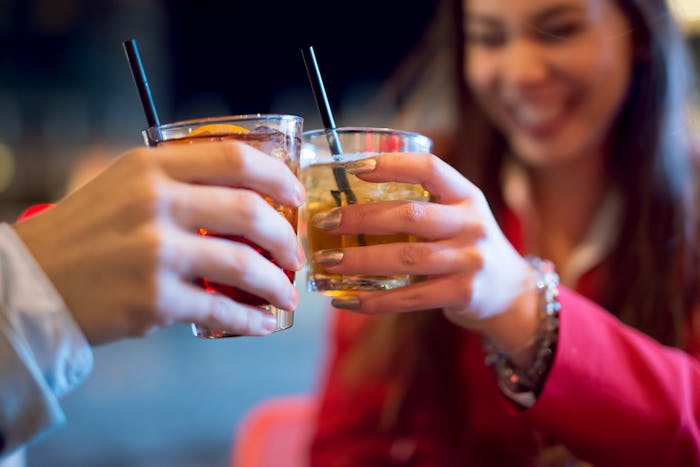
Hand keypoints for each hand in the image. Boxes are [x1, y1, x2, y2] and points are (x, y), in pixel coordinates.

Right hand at [14, 140, 305, 343]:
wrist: (32, 284)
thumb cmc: (85, 234)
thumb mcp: (124, 186)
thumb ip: (177, 181)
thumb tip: (247, 196)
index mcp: (150, 167)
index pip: (233, 157)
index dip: (277, 175)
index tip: (296, 193)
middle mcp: (154, 203)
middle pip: (249, 211)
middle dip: (285, 236)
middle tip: (294, 253)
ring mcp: (155, 252)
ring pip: (243, 264)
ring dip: (276, 283)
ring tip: (287, 292)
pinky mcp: (154, 299)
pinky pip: (220, 309)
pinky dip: (251, 318)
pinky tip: (264, 323)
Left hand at [311, 153, 538, 344]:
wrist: (511, 293)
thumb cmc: (467, 247)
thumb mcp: (458, 216)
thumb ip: (421, 206)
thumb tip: (349, 203)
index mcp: (467, 196)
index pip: (430, 169)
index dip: (392, 165)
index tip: (355, 169)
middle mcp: (472, 224)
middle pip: (410, 215)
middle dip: (361, 218)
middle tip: (326, 220)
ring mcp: (470, 260)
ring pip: (406, 258)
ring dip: (360, 260)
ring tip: (327, 261)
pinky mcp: (464, 294)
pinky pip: (411, 297)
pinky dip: (375, 301)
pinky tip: (347, 300)